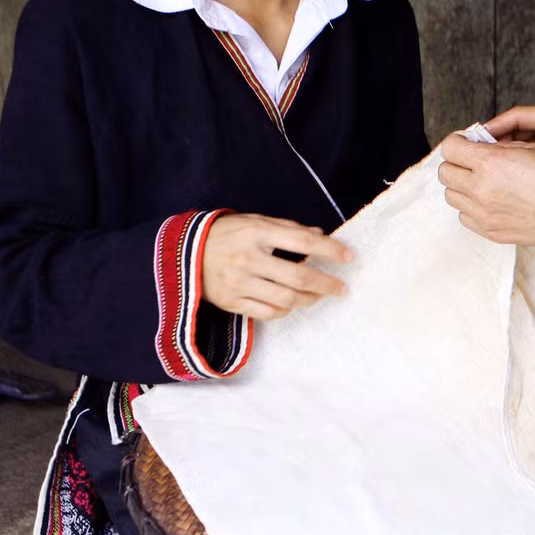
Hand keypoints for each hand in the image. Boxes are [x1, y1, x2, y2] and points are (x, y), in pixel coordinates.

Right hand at [200, 213, 351, 320]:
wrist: (184, 253)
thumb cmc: (227, 234)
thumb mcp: (256, 221)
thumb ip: (288, 229)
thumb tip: (321, 237)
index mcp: (256, 233)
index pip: (303, 242)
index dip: (330, 250)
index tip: (349, 257)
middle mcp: (248, 259)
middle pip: (299, 277)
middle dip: (327, 284)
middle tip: (342, 288)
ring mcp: (239, 283)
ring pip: (286, 299)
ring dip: (310, 300)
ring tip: (319, 296)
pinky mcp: (231, 302)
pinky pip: (268, 312)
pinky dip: (286, 310)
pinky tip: (293, 303)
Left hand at [437, 133, 534, 244]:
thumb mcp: (530, 148)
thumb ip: (497, 145)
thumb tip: (479, 145)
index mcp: (489, 163)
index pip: (450, 147)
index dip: (457, 141)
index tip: (465, 143)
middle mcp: (480, 189)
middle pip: (445, 172)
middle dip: (456, 162)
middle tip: (472, 161)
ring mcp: (483, 213)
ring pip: (451, 195)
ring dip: (462, 185)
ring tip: (482, 182)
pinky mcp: (489, 230)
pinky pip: (464, 216)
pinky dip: (471, 206)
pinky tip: (489, 200)